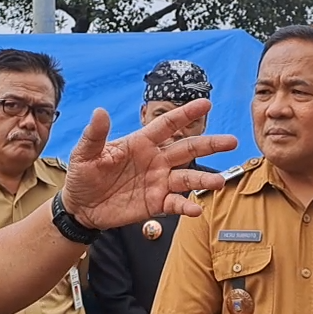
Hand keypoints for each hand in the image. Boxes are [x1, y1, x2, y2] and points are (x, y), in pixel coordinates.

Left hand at [60, 99, 237, 228]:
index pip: (167, 125)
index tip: (206, 103)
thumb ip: (95, 134)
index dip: (186, 113)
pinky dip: (186, 206)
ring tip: (219, 182)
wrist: (80, 207)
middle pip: (188, 149)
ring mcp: (158, 182)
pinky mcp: (156, 203)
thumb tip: (100, 111)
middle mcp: (155, 160)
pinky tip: (196, 209)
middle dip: (210, 145)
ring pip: (187, 178)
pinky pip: (175, 204)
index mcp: (141, 143)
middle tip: (232, 141)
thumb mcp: (84, 153)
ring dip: (204, 179)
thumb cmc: (83, 175)